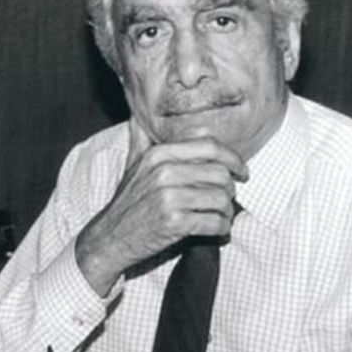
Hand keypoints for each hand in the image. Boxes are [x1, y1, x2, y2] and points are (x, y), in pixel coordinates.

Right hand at [75, 119, 247, 295]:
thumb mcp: (132, 165)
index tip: (241, 171)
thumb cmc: (127, 202)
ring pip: (221, 199)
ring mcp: (169, 198)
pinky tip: (216, 229)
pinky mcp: (174, 223)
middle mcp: (164, 173)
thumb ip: (141, 138)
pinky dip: (221, 228)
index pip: (209, 146)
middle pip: (220, 173)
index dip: (233, 158)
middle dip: (230, 189)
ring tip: (221, 216)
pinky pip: (215, 222)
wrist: (110, 237)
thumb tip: (139, 114)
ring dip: (227, 211)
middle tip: (227, 199)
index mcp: (159, 155)